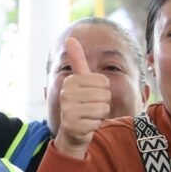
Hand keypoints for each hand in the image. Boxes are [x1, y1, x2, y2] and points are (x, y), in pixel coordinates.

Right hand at [53, 37, 110, 158]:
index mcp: (70, 81)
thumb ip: (77, 61)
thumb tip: (70, 38)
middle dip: (103, 103)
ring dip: (100, 114)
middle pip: (105, 94)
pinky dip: (95, 125)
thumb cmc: (81, 104)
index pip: (104, 81)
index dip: (103, 90)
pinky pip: (98, 122)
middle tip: (90, 108)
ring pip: (103, 108)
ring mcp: (68, 110)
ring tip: (89, 116)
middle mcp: (66, 94)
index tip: (91, 95)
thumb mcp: (80, 82)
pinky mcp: (72, 125)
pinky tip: (86, 125)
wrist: (72, 132)